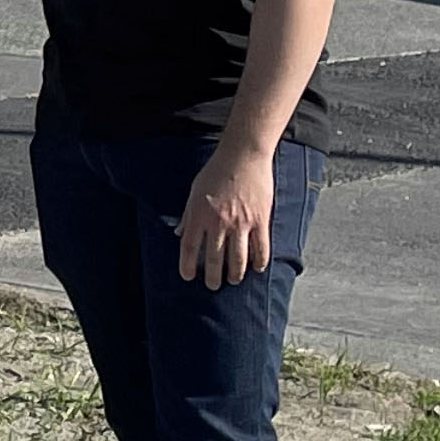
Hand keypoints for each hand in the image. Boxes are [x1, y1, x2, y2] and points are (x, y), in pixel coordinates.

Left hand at [176, 143, 275, 288]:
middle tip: (212, 285)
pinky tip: (256, 268)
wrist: (243, 156)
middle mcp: (218, 222)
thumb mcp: (194, 191)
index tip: (188, 276)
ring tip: (233, 280)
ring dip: (235, 274)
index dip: (187, 265)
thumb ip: (188, 215)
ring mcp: (241, 223)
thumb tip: (179, 234)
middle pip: (213, 258)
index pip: (189, 247)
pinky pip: (261, 248)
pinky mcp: (260, 220)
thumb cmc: (216, 171)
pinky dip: (259, 262)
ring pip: (238, 259)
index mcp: (199, 214)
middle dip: (212, 276)